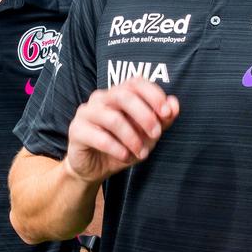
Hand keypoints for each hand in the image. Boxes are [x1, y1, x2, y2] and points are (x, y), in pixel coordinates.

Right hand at [65, 78, 179, 184]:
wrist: (93, 168)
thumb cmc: (121, 146)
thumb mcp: (146, 136)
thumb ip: (162, 120)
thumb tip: (175, 104)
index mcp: (118, 94)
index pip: (135, 82)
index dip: (153, 94)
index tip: (167, 112)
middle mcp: (101, 98)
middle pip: (123, 96)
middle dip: (144, 115)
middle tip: (157, 134)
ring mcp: (86, 113)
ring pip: (112, 118)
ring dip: (132, 137)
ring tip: (141, 153)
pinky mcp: (76, 130)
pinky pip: (99, 137)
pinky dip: (116, 148)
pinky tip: (125, 156)